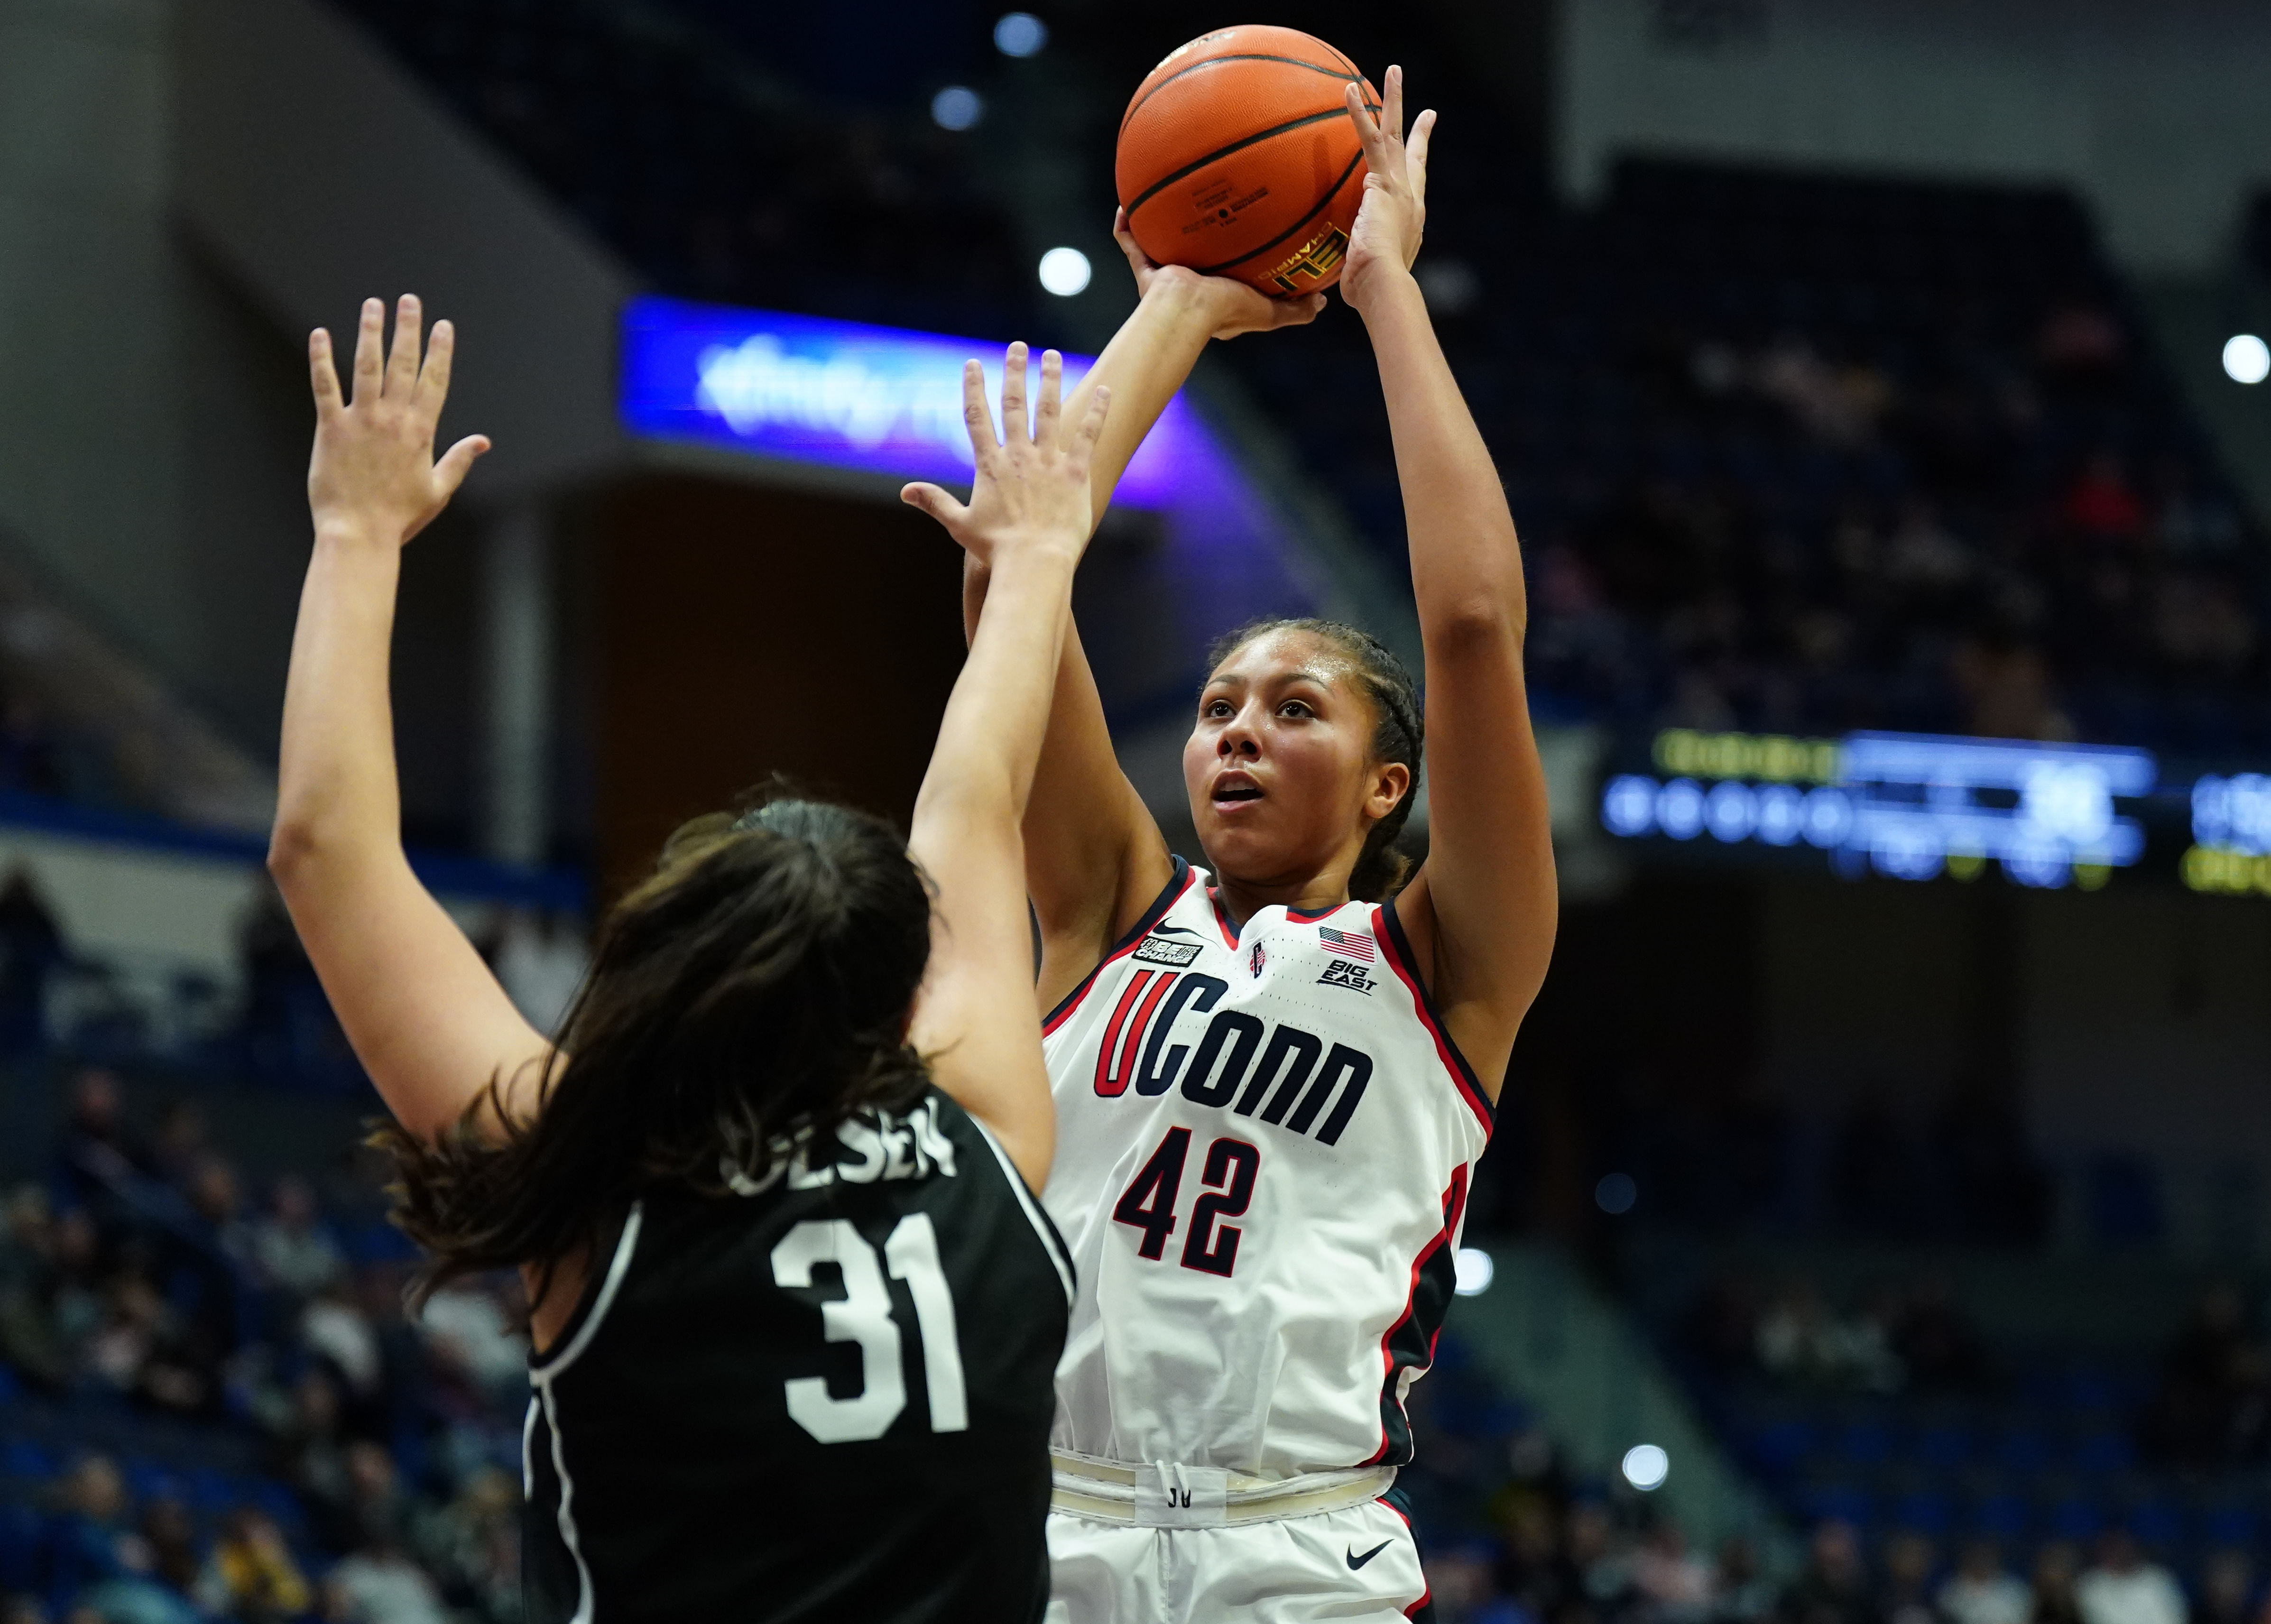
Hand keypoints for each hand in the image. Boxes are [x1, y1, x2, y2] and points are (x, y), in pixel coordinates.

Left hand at [307, 296, 490, 544]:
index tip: (443, 326)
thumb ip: (459, 460)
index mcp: (421, 432)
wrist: (360, 535)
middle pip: (403, 365)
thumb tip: (482, 441)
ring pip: (367, 366)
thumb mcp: (438, 490)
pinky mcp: (331, 428)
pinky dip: (322, 359)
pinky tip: (321, 335)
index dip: (440, 351)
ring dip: (370, 333)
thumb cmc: (400, 517)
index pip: (434, 381)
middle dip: (408, 330)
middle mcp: (393, 420)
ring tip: (373, 306)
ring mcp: (361, 421)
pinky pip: (325, 386)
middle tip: (409, 301)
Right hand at [900, 343, 1109, 567]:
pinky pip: (1088, 435)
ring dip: (1050, 380)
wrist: (1034, 562)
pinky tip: (1105, 390)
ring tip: (1051, 356)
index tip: (973, 363)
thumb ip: (934, 502)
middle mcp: (1018, 455)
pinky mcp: (1076, 472)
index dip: (974, 388)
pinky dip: (1097, 411)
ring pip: (1049, 411)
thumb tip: (905, 491)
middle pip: (1014, 404)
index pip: (977, 417)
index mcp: (990, 465)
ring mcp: (1048, 461)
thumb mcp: (959, 525)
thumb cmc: (996, 549)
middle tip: (1017, 347)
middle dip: (1014, 372)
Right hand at [1112, 209, 1324, 338]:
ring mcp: (1165, 278)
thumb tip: (1320, 302)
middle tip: (1207, 209)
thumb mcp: (1268, 313)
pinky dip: (1126, 227)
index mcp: (1215, 297)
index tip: (1244, 237)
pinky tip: (1126, 205)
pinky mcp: (1147, 270)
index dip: (1233, 260)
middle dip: (1196, 237)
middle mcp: (1189, 286)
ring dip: (1159, 225)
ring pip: (1160, 247)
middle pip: (1192, 256)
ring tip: (1165, 197)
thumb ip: (1294, 310)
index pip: (1227, 276)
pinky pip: (1131, 244)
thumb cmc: (1225, 312)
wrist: (1186, 311)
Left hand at [1340, 66, 1434, 314]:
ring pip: (1396, 134)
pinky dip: (1359, 112)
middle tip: (1427, 111)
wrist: (1383, 285)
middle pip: (1415, 156)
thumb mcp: (1362, 278)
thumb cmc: (1371, 292)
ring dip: (1395, 100)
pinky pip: (1368, 138)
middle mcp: (1411, 199)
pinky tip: (1349, 88)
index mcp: (1410, 220)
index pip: (1414, 191)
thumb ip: (1353, 272)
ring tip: (1394, 70)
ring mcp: (1399, 187)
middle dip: (1420, 130)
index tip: (1421, 159)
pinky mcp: (1382, 181)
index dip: (1417, 173)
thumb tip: (1331, 290)